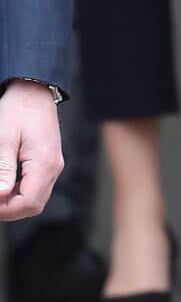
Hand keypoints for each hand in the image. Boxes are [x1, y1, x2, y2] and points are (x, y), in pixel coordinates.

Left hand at [0, 82, 64, 221]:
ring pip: (35, 198)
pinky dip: (18, 192)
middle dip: (9, 209)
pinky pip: (36, 187)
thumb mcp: (3, 137)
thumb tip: (0, 194)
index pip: (29, 202)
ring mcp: (53, 167)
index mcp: (44, 164)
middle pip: (34, 205)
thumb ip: (3, 168)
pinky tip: (3, 184)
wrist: (34, 92)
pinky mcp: (48, 163)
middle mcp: (53, 169)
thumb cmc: (18, 110)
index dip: (6, 209)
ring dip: (13, 201)